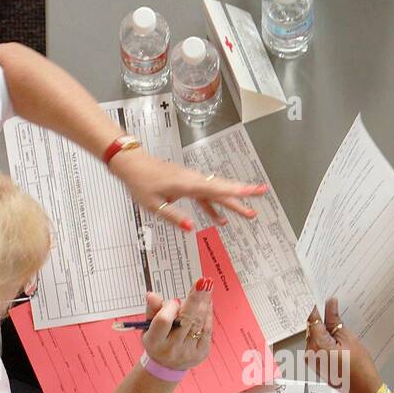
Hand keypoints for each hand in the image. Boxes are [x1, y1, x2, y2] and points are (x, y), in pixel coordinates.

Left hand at [109, 151, 266, 230]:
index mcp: (187, 185)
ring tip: (248, 213)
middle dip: (242, 194)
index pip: (217, 189)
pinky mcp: (187, 184)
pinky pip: (205, 196)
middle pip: (222, 189)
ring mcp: (191, 181)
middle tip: (261, 196)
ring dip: (231, 203)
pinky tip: (219, 219)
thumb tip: (191, 228)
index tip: (253, 191)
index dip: (237, 191)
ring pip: (216, 192)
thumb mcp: (154, 204)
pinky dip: (213, 206)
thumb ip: (174, 217)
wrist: (132, 164)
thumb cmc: (141, 182)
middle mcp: (193, 181)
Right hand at [143, 280, 213, 370]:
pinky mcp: (202, 353)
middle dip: (196, 299)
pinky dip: (208, 315)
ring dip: (204, 304)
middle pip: (186, 319)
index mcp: (155, 342)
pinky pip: (207, 329)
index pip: (163, 320)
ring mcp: (188, 352)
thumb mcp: (149, 327)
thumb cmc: (157, 341)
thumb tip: (151, 295)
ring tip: (207, 288)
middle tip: (204, 282)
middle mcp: (172, 349)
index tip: (174, 302)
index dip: (170, 308)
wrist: (167, 366)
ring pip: (199, 323)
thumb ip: (152, 310)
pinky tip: (207, 303)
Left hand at [305, 298, 382, 392]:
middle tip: (337, 310)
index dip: (320, 307)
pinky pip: (318, 346)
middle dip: (323, 318)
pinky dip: (326, 339)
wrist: (364, 391)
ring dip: (325, 329)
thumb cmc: (359, 369)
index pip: (313, 318)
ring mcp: (312, 360)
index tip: (327, 299)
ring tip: (341, 327)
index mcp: (316, 345)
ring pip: (315, 336)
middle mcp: (310, 353)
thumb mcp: (349, 339)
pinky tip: (339, 338)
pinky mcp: (316, 364)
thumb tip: (330, 304)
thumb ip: (336, 320)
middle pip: (312, 327)